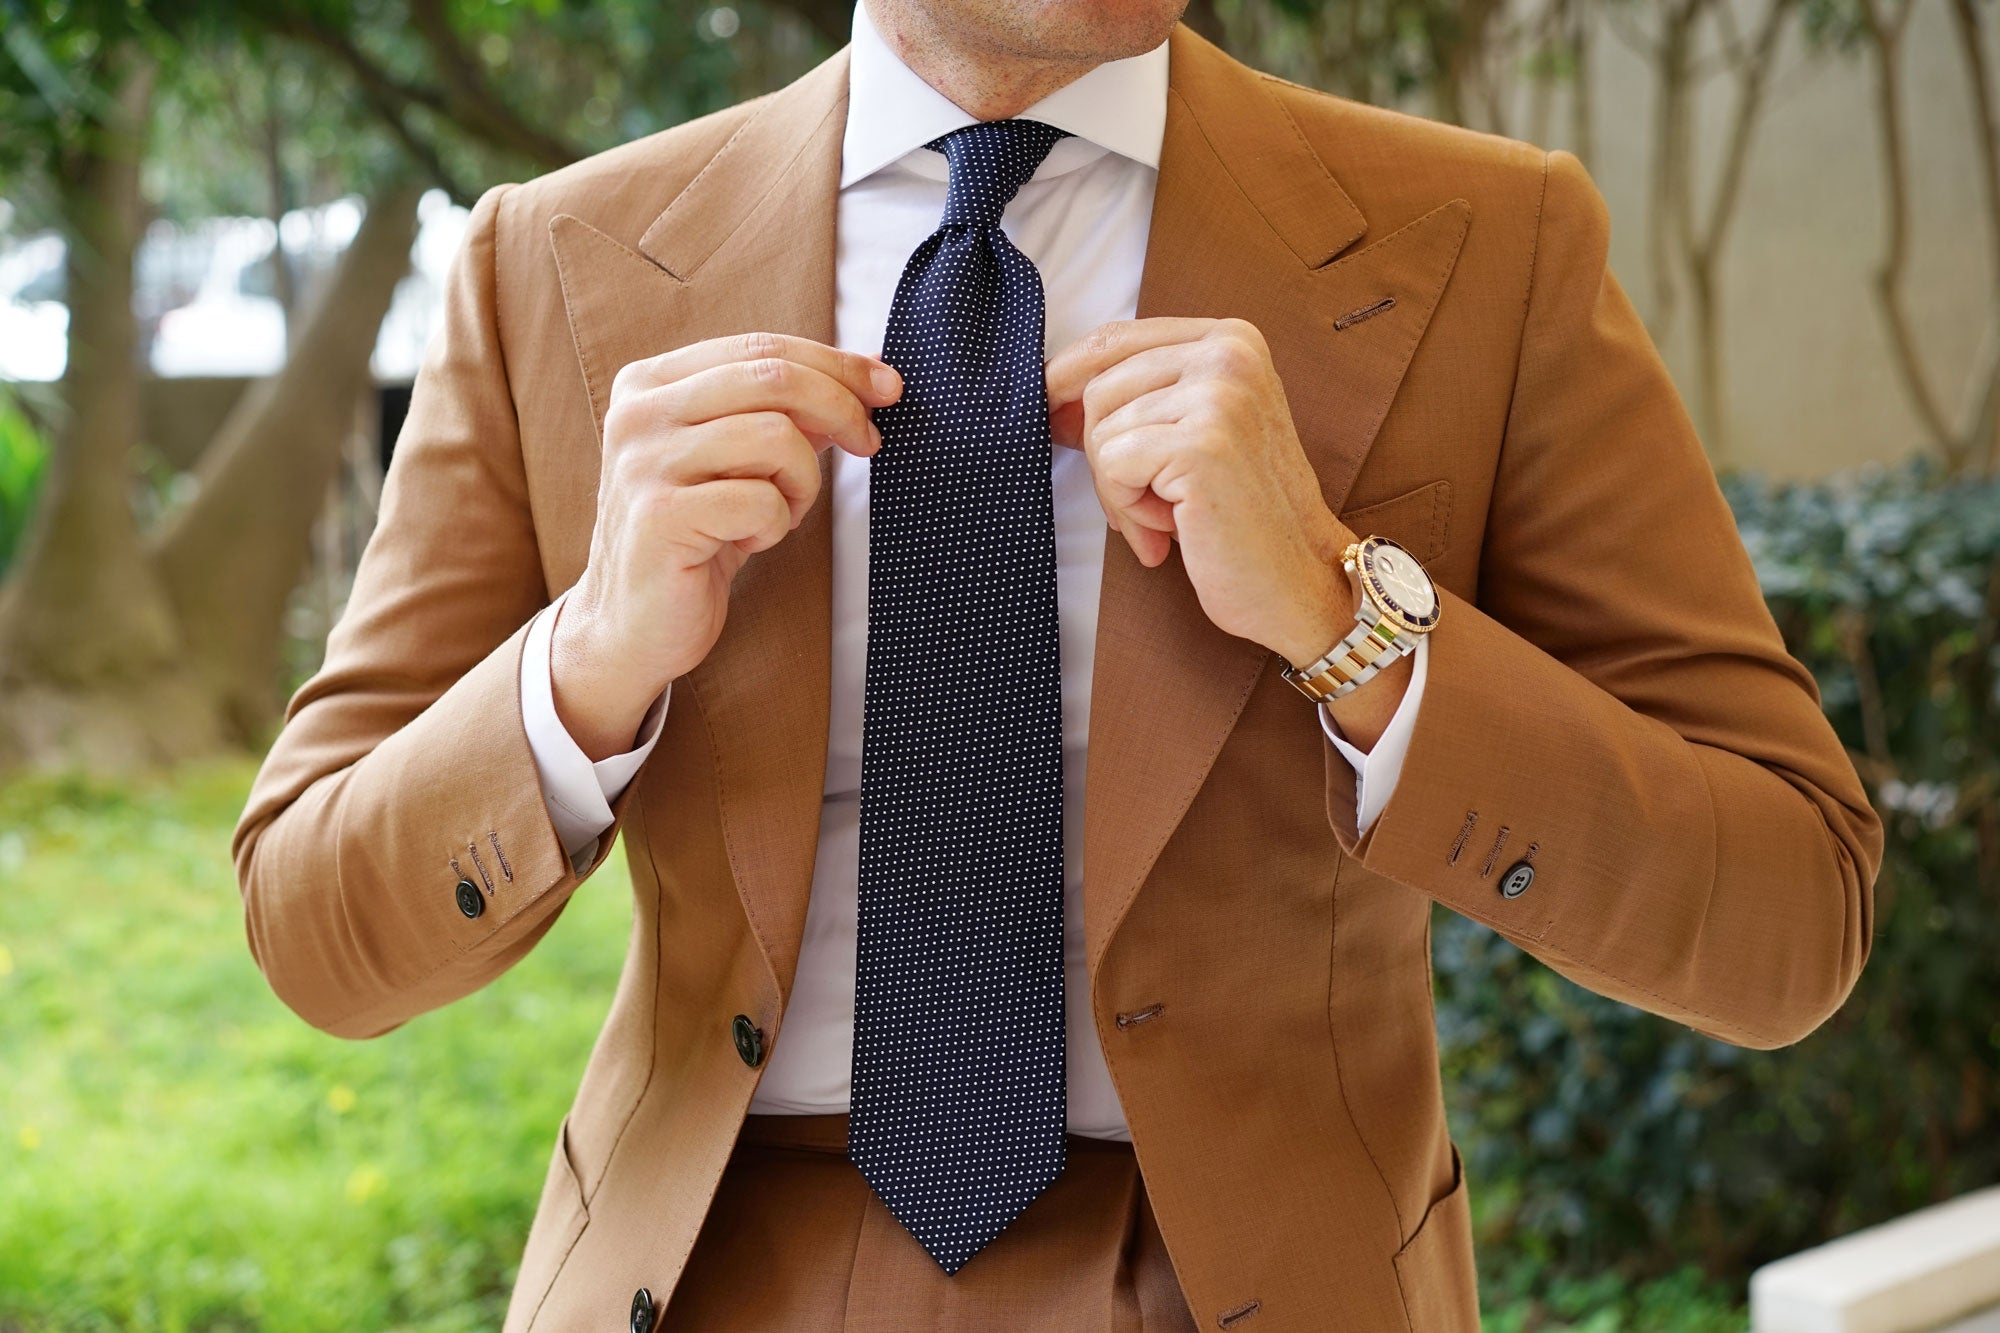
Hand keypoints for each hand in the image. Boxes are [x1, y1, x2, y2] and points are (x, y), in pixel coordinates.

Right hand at [553, 332, 902, 759]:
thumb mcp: (739, 460)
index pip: (761, 347)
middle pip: (773, 377)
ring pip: (774, 436)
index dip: (835, 364)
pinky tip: (747, 542)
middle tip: (869, 444)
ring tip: (780, 511)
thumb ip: (787, 411)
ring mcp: (644, 463)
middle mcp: (638, 413)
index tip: (887, 387)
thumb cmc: (696, 537)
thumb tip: (868, 374)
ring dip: (802, 482)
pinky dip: (775, 525)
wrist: (633, 624)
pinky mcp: (659, 517)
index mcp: (651, 383)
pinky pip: (760, 501)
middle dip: (841, 408)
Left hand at [1044, 317, 1357, 667]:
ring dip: (1119, 489)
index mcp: (1231, 339)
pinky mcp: (1202, 443)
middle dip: (1104, 455)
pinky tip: (1171, 528)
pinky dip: (1128, 509)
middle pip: (1099, 386)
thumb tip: (1052, 388)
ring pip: (1102, 430)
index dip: (1069, 379)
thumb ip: (1141, 396)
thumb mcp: (1195, 430)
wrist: (1297, 580)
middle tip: (1144, 503)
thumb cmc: (1241, 513)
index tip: (1054, 418)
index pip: (1116, 338)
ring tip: (1168, 516)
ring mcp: (1219, 395)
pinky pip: (1113, 466)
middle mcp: (1229, 354)